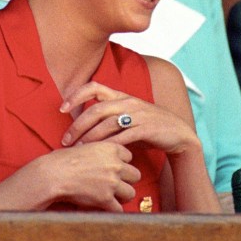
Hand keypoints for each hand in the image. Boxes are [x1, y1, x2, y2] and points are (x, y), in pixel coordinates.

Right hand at [41, 139, 140, 211]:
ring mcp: (112, 182)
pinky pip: (119, 209)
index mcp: (111, 148)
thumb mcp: (85, 146)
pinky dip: (114, 211)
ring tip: (114, 197)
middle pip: (135, 175)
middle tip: (117, 184)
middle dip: (127, 180)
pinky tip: (108, 209)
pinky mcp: (106, 198)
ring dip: (123, 196)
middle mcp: (116, 165)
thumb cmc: (62, 160)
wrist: (53, 175)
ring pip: (131, 192)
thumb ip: (100, 152)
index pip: (129, 156)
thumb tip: (103, 157)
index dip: (122, 163)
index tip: (114, 168)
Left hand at [59, 82, 201, 155]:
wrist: (180, 135)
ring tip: (78, 149)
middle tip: (65, 140)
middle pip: (96, 109)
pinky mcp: (146, 128)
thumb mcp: (130, 118)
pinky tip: (99, 154)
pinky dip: (109, 145)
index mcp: (123, 96)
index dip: (75, 95)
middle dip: (77, 125)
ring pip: (107, 124)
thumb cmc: (150, 129)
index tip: (61, 108)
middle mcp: (129, 102)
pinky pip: (123, 136)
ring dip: (90, 137)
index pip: (94, 87)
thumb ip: (110, 119)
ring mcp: (139, 115)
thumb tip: (83, 128)